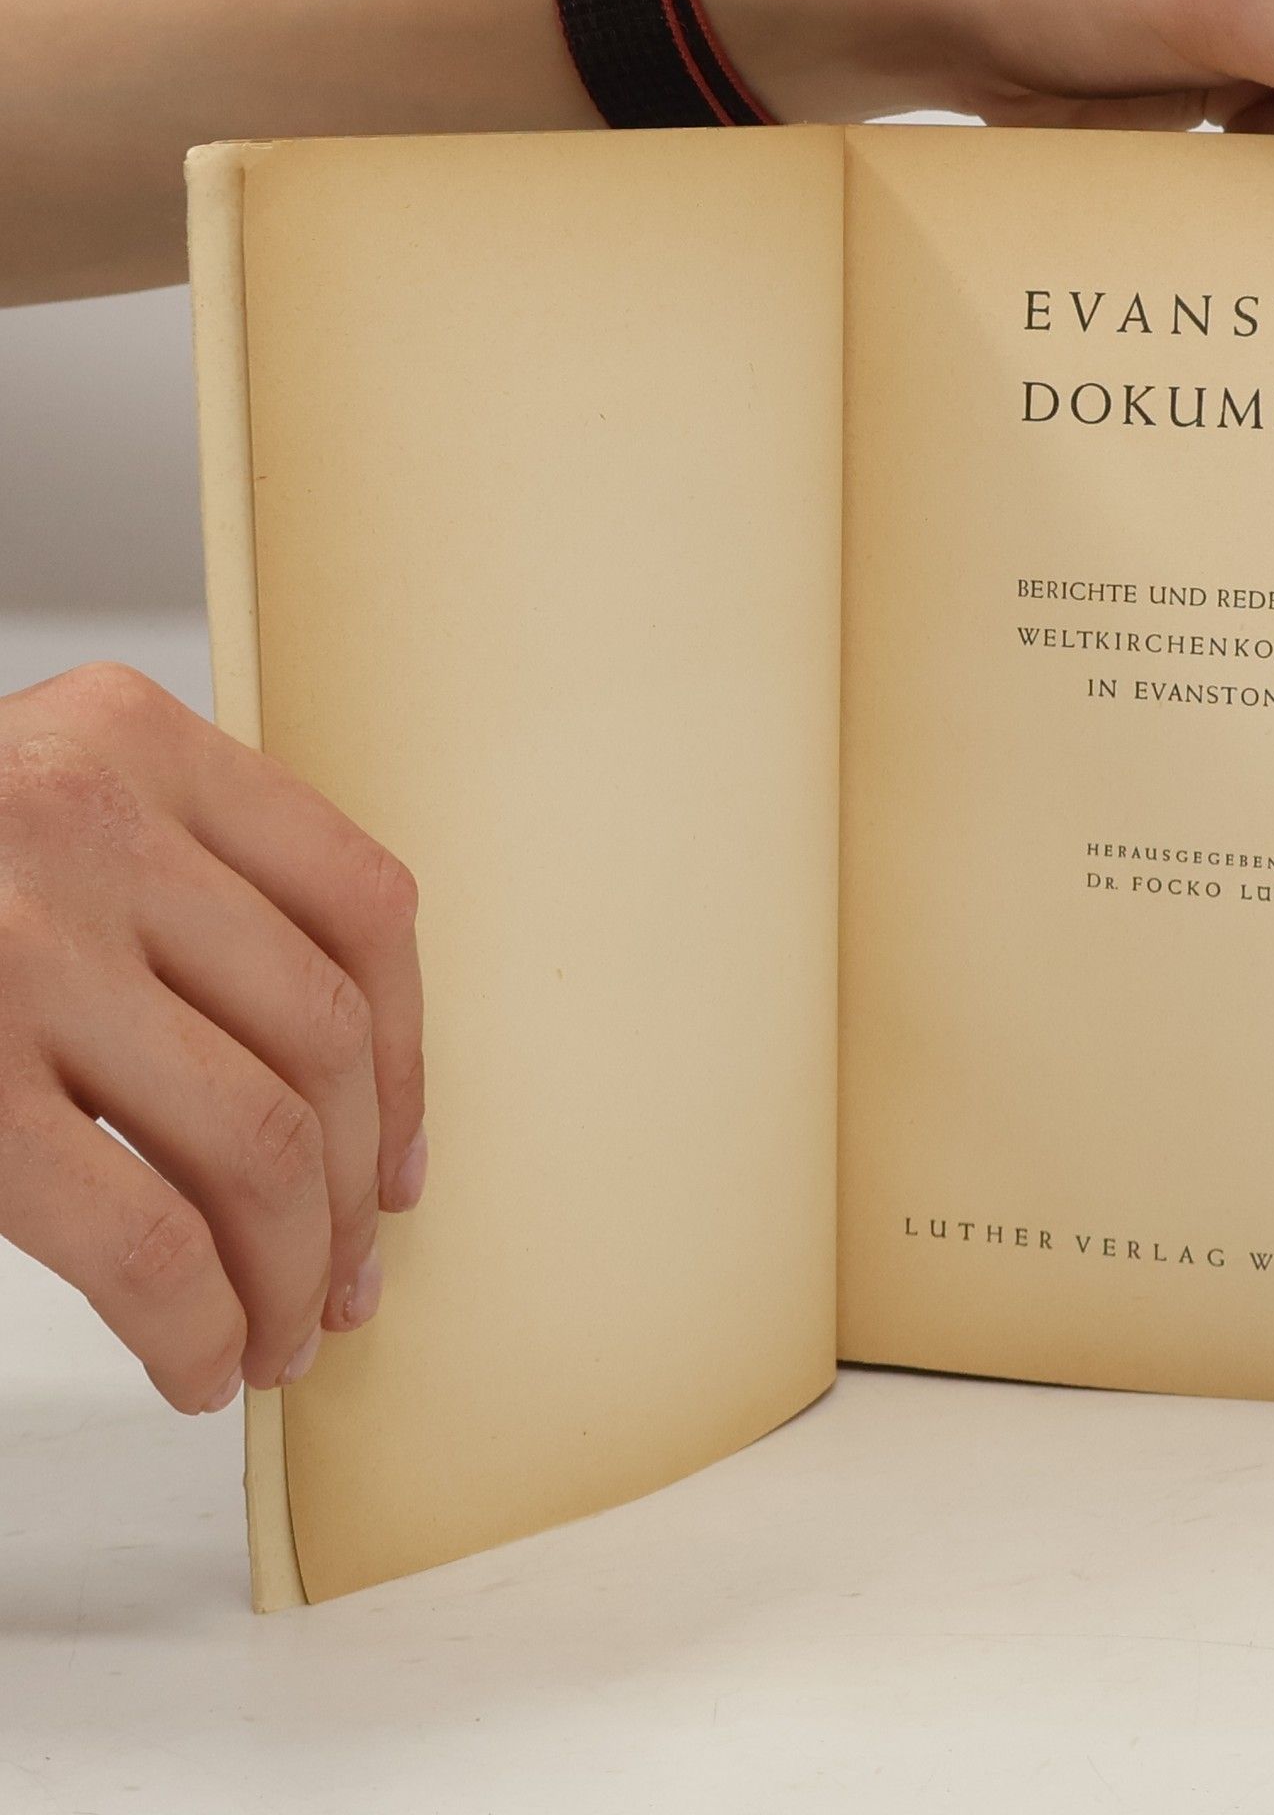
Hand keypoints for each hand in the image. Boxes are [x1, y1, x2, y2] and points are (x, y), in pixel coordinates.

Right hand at [0, 664, 427, 1411]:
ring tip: (284, 1336)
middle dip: (352, 1193)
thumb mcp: (37, 808)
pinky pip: (143, 1236)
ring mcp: (17, 952)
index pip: (360, 902)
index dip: (409, 1056)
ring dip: (294, 1270)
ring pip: (260, 1138)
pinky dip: (199, 1320)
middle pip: (324, 1036)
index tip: (399, 1161)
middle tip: (347, 1282)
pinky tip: (201, 1360)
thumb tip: (346, 1094)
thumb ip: (176, 881)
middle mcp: (86, 822)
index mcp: (131, 738)